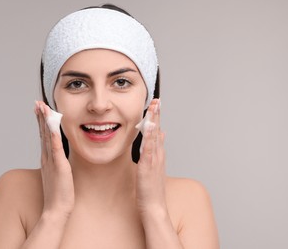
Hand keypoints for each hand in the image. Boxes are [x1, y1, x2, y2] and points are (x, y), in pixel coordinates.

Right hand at [34, 101, 74, 217]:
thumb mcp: (56, 173)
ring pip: (47, 137)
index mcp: (47, 158)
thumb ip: (56, 162)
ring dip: (45, 121)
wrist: (56, 209)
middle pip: (43, 132)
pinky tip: (53, 125)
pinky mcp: (60, 166)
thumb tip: (57, 155)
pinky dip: (53, 136)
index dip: (41, 121)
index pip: (43, 135)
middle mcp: (47, 157)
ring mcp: (52, 161)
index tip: (39, 108)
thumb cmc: (58, 193)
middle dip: (40, 116)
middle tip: (37, 102)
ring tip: (42, 108)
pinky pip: (56, 148)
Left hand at [136, 98, 166, 216]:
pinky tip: (149, 128)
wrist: (154, 207)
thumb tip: (159, 135)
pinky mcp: (148, 167)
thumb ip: (156, 151)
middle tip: (157, 100)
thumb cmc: (151, 189)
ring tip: (154, 107)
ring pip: (154, 137)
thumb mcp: (154, 167)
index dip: (157, 118)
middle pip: (157, 130)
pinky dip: (150, 138)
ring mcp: (154, 160)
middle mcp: (158, 155)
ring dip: (154, 122)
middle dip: (157, 114)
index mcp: (158, 154)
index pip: (157, 132)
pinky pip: (149, 150)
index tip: (156, 104)